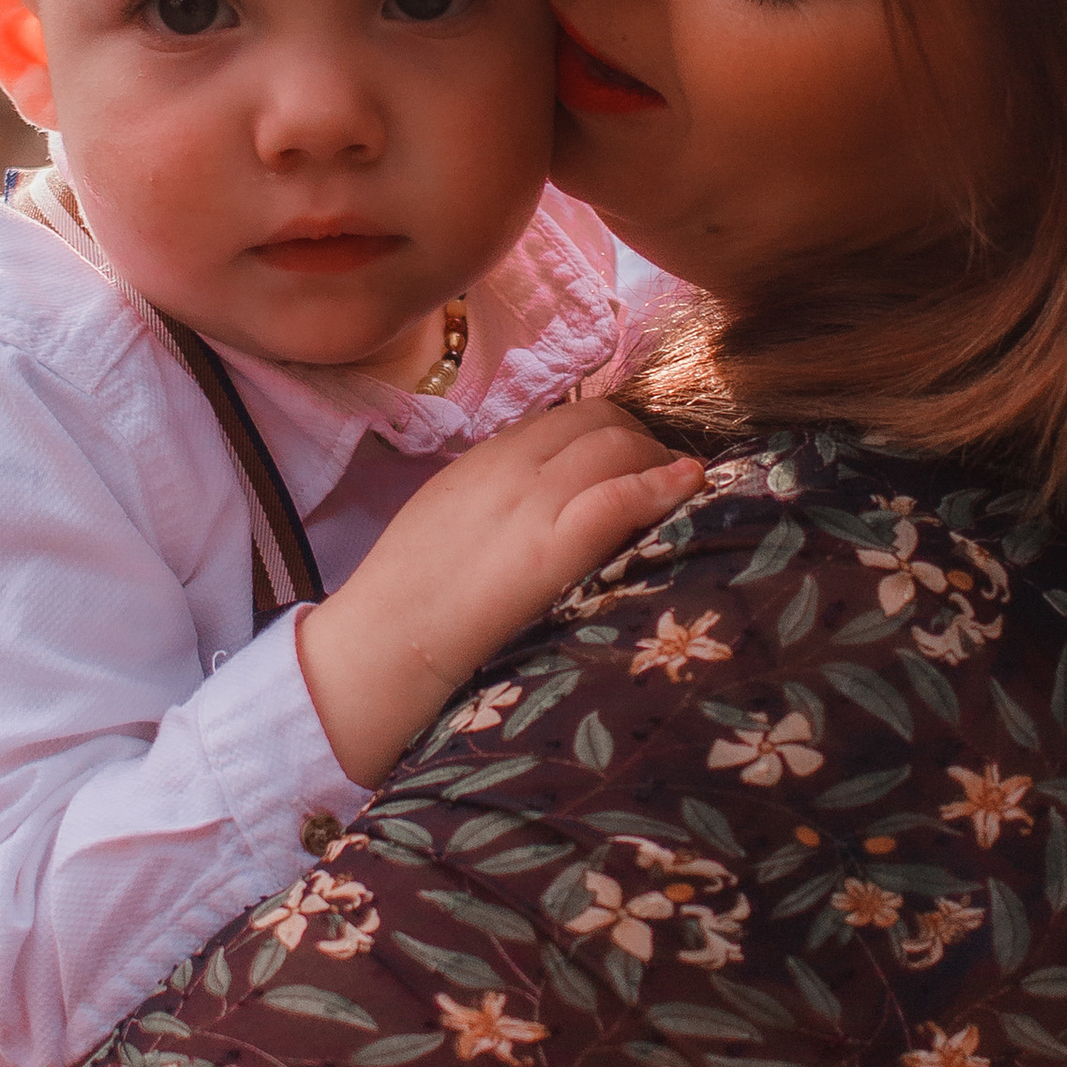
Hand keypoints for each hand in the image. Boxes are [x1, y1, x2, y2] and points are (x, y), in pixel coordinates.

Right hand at [297, 398, 701, 787]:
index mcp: (482, 461)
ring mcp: (529, 504)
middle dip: (642, 442)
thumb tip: (545, 496)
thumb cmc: (405, 601)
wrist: (378, 648)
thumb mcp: (446, 518)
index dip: (609, 432)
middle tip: (663, 478)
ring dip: (658, 462)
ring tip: (680, 491)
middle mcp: (508, 468)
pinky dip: (660, 486)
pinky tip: (688, 487)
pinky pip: (616, 497)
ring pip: (616, 447)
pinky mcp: (548, 550)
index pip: (565, 418)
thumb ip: (494, 496)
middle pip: (599, 422)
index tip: (631, 461)